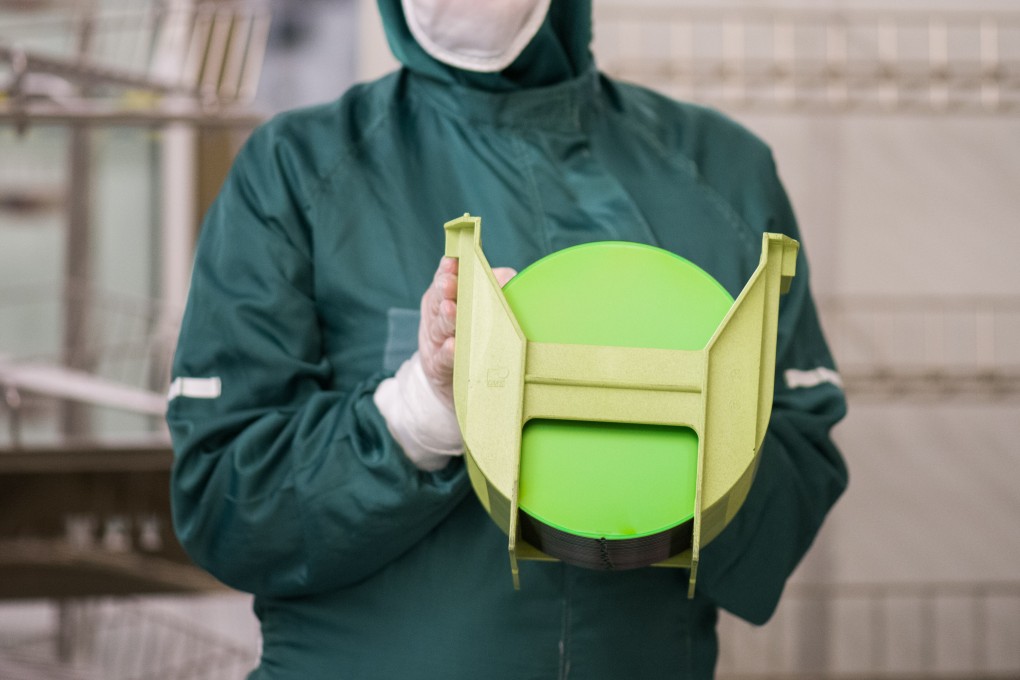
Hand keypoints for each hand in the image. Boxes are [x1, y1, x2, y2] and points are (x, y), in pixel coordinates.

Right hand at [418, 257, 515, 407]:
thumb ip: (493, 289)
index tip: (452, 262)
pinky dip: (448, 352)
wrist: (451, 376)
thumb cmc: (471, 333)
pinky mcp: (438, 366)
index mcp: (445, 296)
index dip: (447, 269)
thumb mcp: (478, 308)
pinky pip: (443, 358)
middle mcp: (437, 315)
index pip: (444, 278)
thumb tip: (508, 277)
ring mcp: (435, 341)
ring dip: (447, 319)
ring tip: (452, 310)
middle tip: (450, 284)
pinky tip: (451, 346)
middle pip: (439, 300)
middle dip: (444, 291)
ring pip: (440, 328)